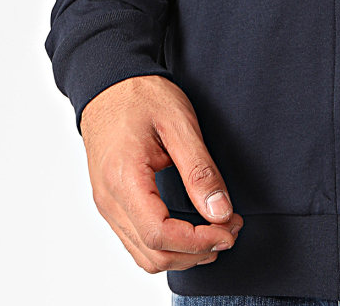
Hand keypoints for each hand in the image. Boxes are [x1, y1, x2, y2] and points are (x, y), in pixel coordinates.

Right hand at [80, 74, 243, 273]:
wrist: (108, 84)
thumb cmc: (141, 96)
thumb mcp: (179, 123)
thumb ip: (200, 170)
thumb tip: (221, 211)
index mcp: (124, 179)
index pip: (160, 234)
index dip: (199, 241)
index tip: (229, 229)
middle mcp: (109, 200)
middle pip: (153, 254)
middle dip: (197, 251)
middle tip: (232, 229)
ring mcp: (107, 205)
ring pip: (144, 255)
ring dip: (184, 252)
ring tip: (217, 230)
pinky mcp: (112, 202)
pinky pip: (137, 240)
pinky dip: (168, 244)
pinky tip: (192, 228)